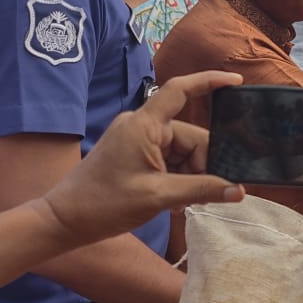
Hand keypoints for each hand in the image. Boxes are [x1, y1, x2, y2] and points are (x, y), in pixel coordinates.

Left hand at [42, 70, 246, 245]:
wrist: (64, 221)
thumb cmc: (104, 204)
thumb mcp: (159, 197)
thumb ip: (202, 190)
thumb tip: (238, 190)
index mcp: (144, 125)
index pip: (179, 90)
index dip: (209, 81)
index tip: (236, 81)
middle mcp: (141, 126)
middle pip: (190, 136)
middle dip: (203, 164)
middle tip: (206, 193)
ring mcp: (137, 140)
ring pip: (183, 151)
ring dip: (190, 176)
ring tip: (182, 203)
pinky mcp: (134, 154)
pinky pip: (169, 159)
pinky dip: (178, 178)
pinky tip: (174, 201)